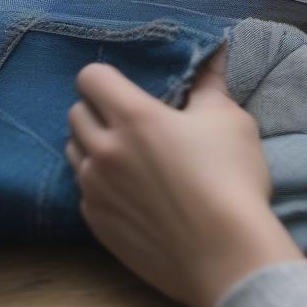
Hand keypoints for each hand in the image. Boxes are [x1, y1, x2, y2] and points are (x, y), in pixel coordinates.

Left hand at [66, 48, 301, 306]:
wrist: (225, 253)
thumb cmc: (232, 178)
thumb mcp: (229, 120)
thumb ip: (210, 85)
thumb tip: (214, 54)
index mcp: (134, 117)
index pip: (91, 78)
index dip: (108, 76)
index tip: (130, 86)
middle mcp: (104, 151)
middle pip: (76, 114)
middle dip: (99, 109)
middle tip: (134, 119)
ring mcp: (95, 191)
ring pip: (75, 153)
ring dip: (95, 146)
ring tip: (132, 156)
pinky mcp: (97, 226)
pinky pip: (85, 192)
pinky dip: (102, 184)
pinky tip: (136, 193)